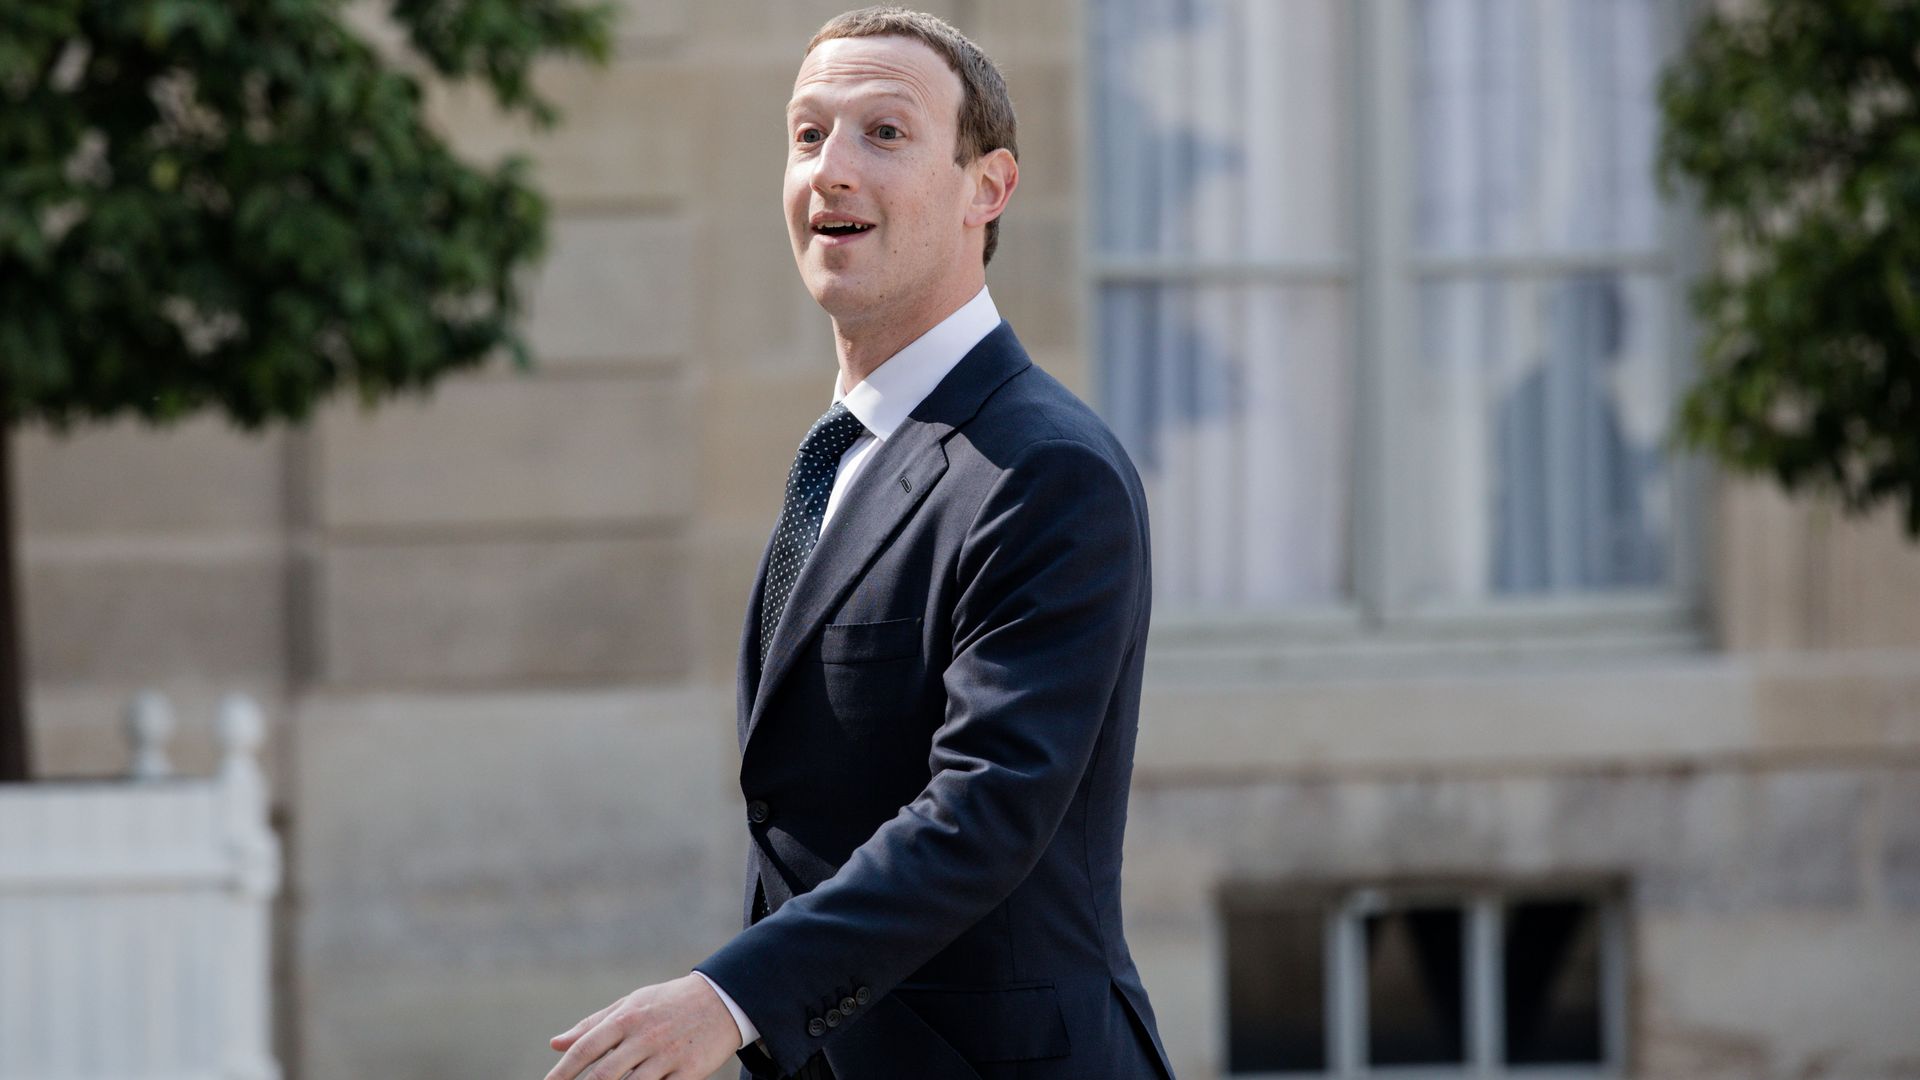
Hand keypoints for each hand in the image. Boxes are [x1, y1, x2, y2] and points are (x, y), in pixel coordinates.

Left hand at [546, 973, 739, 1079]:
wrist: (722, 999)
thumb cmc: (668, 1003)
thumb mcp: (631, 1004)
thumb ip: (593, 1025)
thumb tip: (555, 1044)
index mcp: (626, 1018)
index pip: (586, 1048)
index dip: (563, 1071)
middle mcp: (645, 1036)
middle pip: (604, 1074)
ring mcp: (668, 1055)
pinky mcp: (689, 1071)